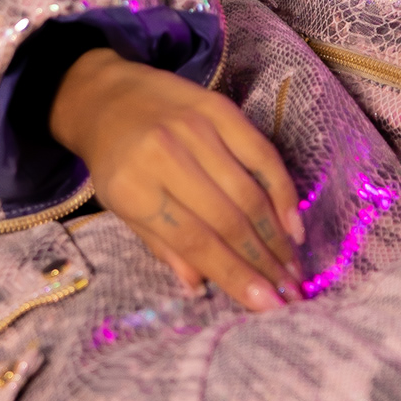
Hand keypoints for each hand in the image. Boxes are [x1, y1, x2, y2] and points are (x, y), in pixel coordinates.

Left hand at [49, 47, 302, 308]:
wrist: (106, 95)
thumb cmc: (115, 160)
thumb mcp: (122, 207)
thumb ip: (162, 245)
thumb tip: (199, 285)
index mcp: (135, 188)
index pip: (194, 241)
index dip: (235, 276)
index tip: (268, 306)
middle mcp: (167, 156)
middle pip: (228, 220)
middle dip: (264, 264)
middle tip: (291, 294)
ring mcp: (197, 129)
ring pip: (249, 192)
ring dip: (277, 237)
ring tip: (294, 269)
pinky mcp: (221, 109)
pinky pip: (263, 155)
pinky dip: (283, 192)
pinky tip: (294, 225)